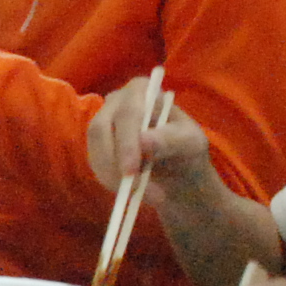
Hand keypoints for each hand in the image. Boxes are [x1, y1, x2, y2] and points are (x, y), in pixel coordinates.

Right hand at [88, 74, 218, 196]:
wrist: (178, 171)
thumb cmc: (186, 150)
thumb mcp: (190, 144)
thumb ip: (170, 140)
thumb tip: (143, 141)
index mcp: (142, 90)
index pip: (128, 112)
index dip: (126, 142)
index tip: (131, 171)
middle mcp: (117, 101)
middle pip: (101, 128)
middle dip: (113, 163)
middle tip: (132, 191)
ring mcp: (103, 122)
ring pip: (95, 149)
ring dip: (112, 177)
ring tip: (140, 195)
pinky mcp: (97, 146)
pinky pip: (95, 164)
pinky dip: (110, 181)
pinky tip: (130, 192)